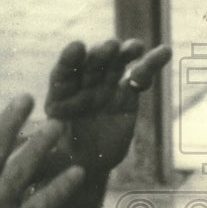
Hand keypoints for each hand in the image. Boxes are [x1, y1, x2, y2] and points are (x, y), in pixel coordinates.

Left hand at [44, 38, 171, 173]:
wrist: (91, 161)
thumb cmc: (66, 159)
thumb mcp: (53, 158)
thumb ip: (50, 155)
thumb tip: (41, 160)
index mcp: (59, 98)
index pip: (63, 75)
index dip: (69, 61)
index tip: (77, 47)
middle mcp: (81, 88)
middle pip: (91, 66)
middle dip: (101, 55)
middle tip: (111, 45)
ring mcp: (105, 88)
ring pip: (116, 66)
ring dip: (126, 53)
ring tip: (136, 46)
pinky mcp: (128, 95)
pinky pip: (139, 78)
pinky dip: (151, 64)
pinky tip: (164, 52)